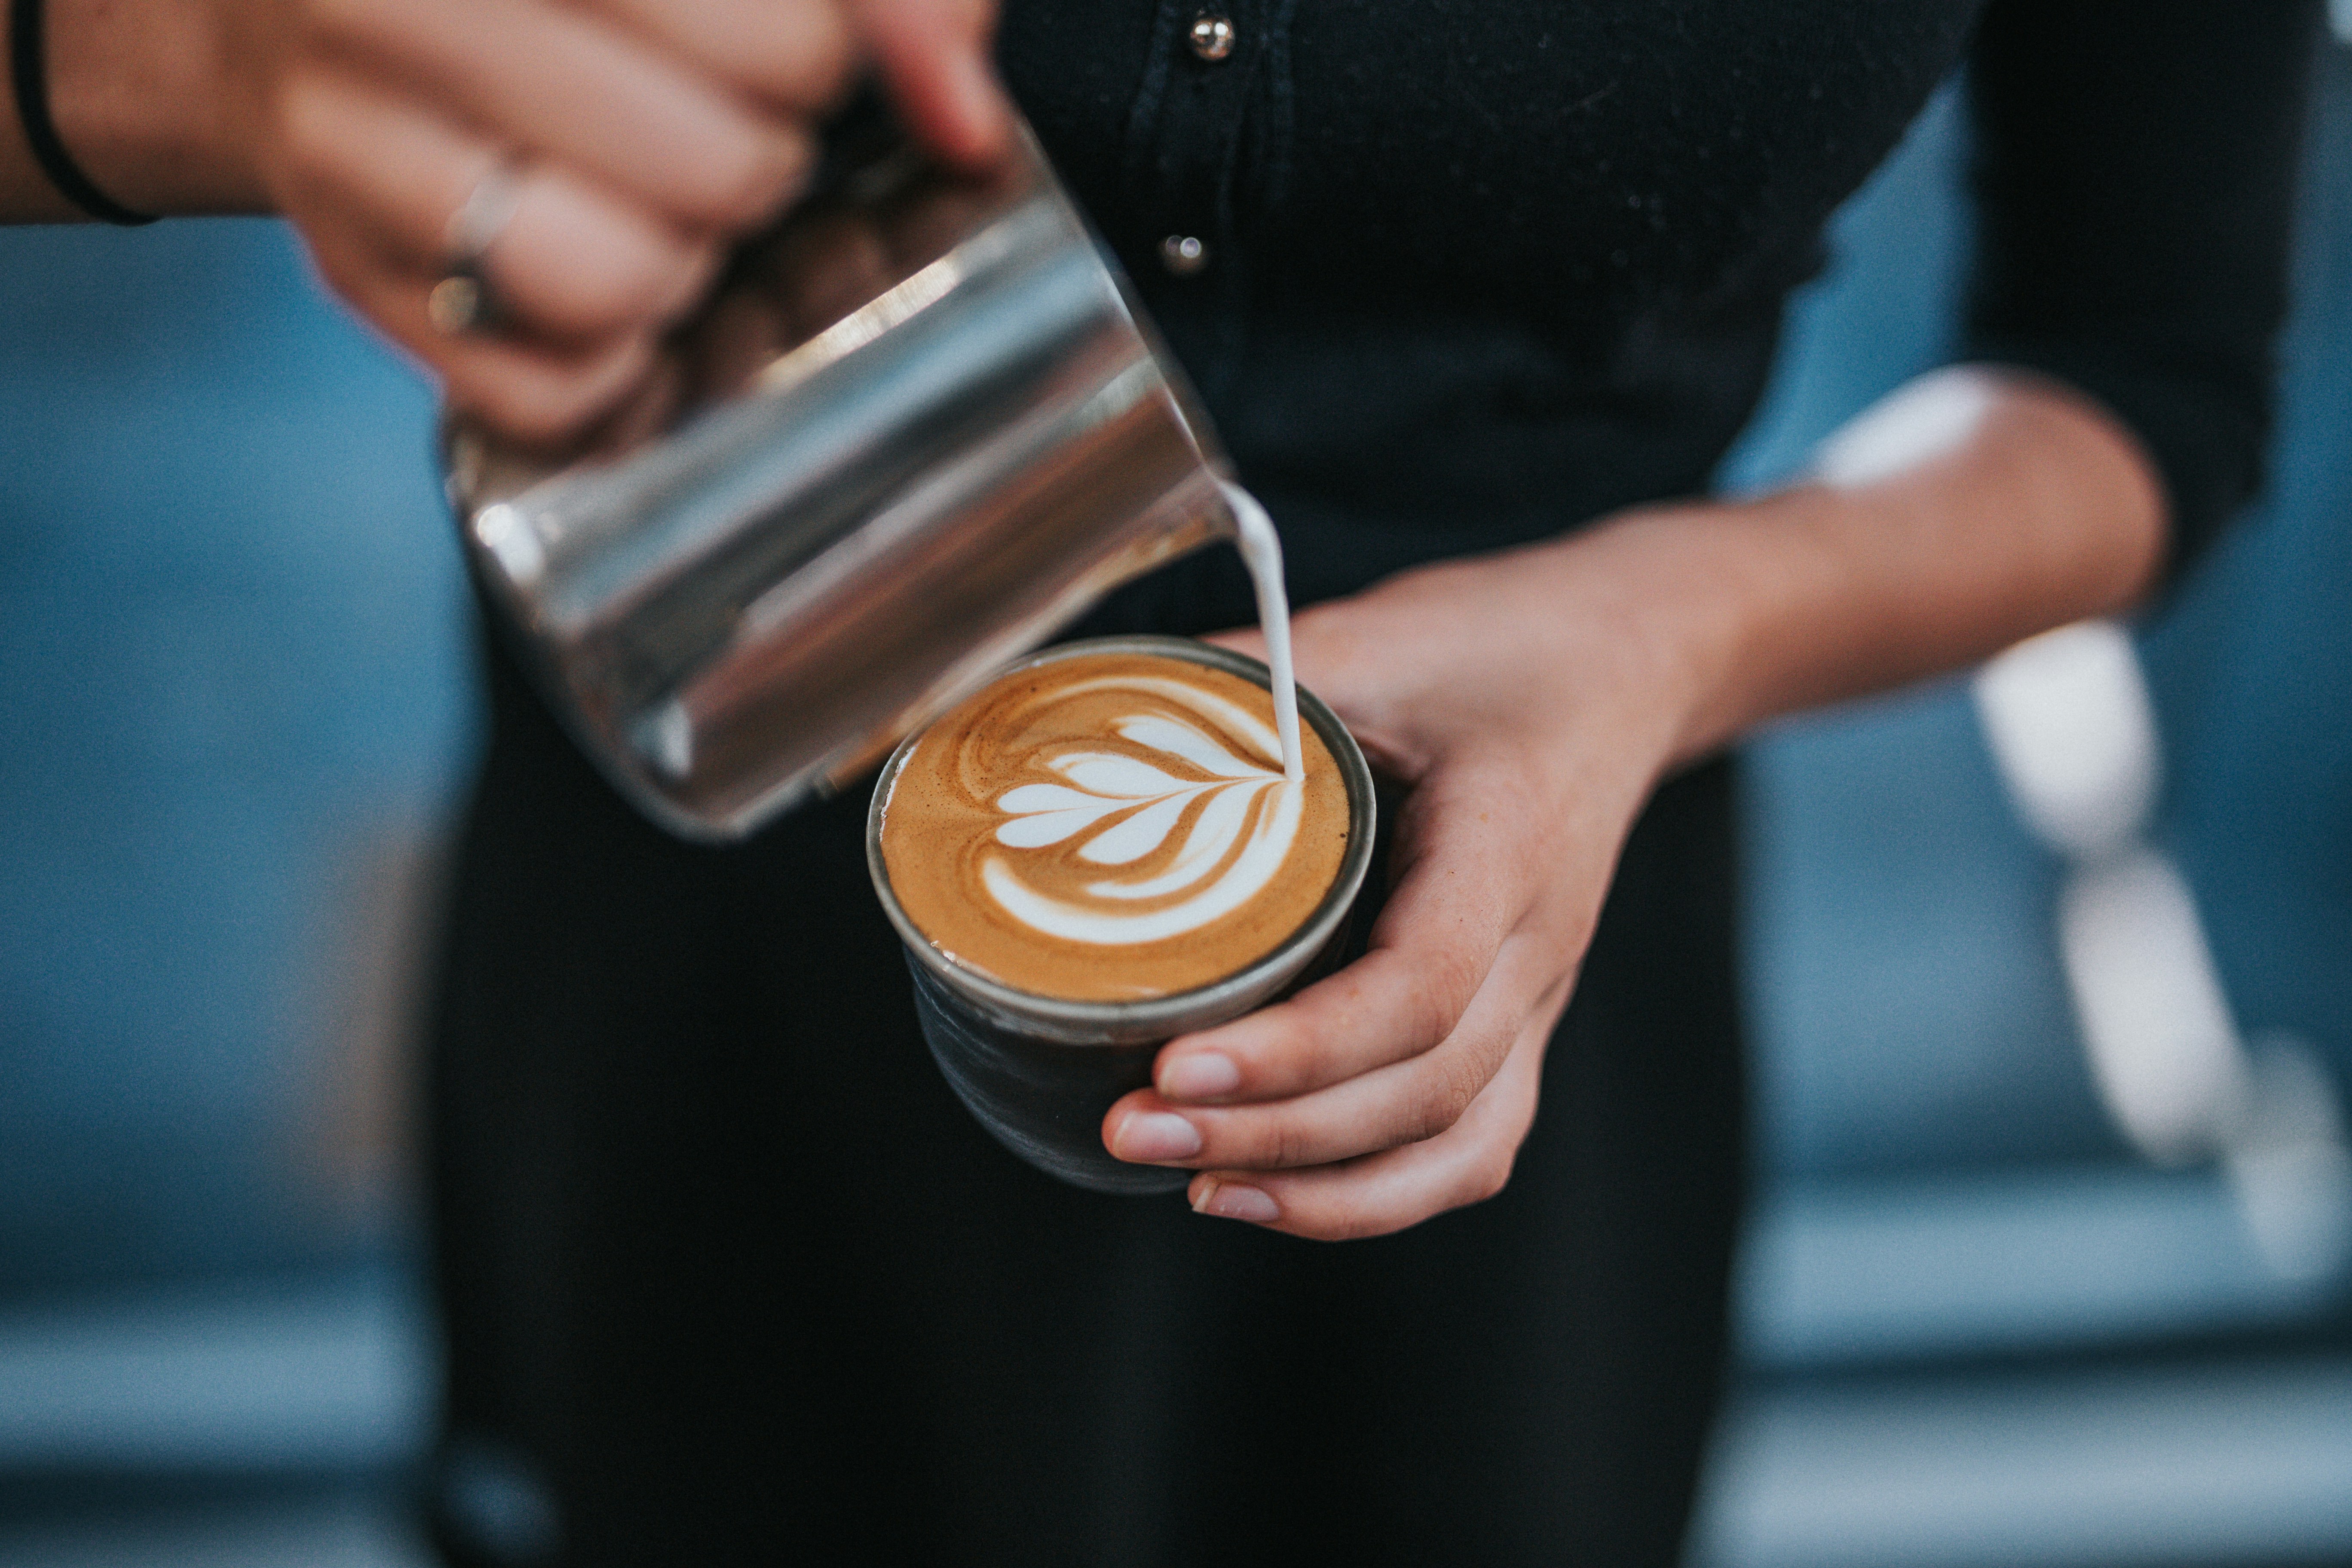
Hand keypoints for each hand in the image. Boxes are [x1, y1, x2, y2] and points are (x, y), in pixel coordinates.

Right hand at [174, 0, 1008, 441]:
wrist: (306, 5)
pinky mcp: (351, 280)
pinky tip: (604, 288)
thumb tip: (962, 115)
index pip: (775, 41)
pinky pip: (546, 393)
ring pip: (612, 285)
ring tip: (659, 212)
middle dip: (758, 165)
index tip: (786, 48)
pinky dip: (610, 372)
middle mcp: (388, 5)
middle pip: (715, 168)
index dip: (816, 60)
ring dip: (677, 270)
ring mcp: (347, 146)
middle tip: (721, 132)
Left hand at [1098, 515, 1720, 1240]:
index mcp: (1509, 845)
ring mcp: (1540, 996)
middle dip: (1273, 1133)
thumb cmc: (1496, 644)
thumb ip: (1240, 676)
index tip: (1175, 1063)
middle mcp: (1541, 943)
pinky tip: (1270, 1191)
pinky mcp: (1521, 1022)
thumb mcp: (1371, 633)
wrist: (1620, 662)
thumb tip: (1082, 713)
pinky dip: (1377, 1192)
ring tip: (1192, 1185)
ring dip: (1323, 1189)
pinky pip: (1470, 1145)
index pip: (1419, 986)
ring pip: (1459, 1144)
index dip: (1298, 1047)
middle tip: (1135, 1129)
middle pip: (1425, 1088)